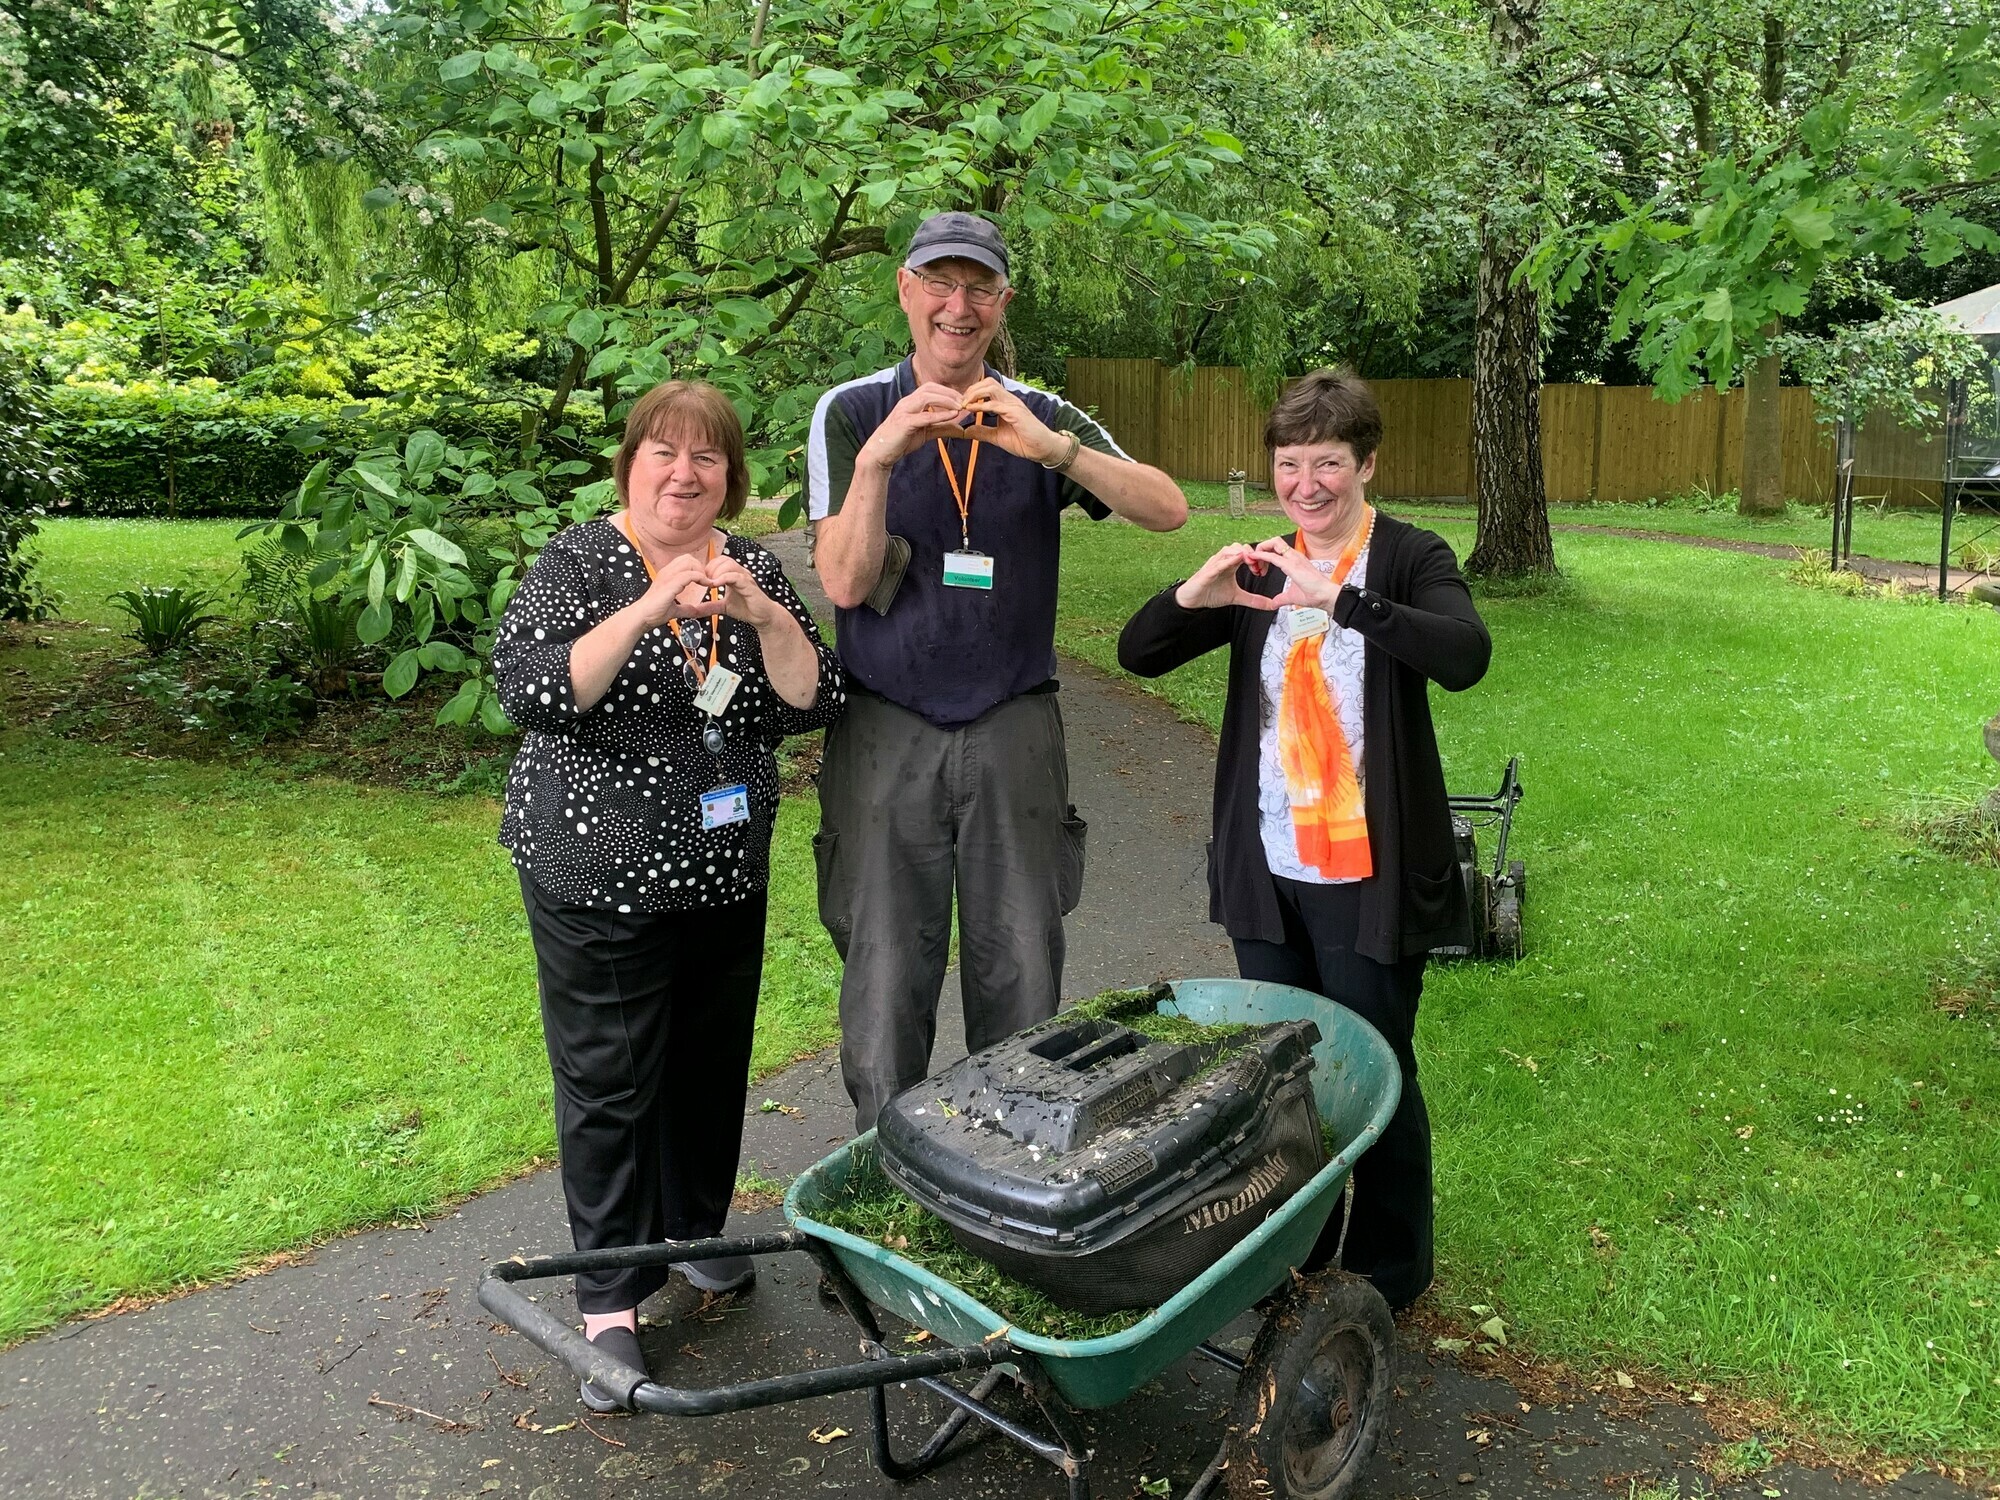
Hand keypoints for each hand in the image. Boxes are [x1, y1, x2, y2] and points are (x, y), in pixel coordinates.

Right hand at [630, 551, 719, 627]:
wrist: (642, 617)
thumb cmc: (653, 612)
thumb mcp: (675, 609)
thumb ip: (687, 608)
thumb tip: (697, 611)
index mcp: (667, 576)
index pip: (685, 562)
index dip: (697, 569)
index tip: (704, 582)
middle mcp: (667, 573)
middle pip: (688, 558)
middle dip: (700, 568)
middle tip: (706, 582)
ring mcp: (668, 576)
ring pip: (690, 562)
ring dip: (701, 572)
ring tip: (707, 584)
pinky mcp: (671, 584)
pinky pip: (690, 574)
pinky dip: (701, 578)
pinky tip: (706, 586)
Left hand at [704, 555, 782, 629]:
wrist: (763, 617)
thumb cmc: (747, 609)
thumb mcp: (723, 607)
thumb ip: (710, 606)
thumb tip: (694, 610)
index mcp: (733, 575)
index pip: (718, 562)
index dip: (708, 568)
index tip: (701, 580)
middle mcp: (740, 573)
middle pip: (722, 559)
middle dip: (710, 568)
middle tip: (704, 581)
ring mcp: (745, 578)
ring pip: (728, 564)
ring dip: (716, 572)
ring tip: (710, 584)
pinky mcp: (749, 585)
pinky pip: (735, 576)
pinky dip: (723, 578)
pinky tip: (715, 585)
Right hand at [857, 382, 979, 469]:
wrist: (880, 453)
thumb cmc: (900, 441)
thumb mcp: (925, 432)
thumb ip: (941, 427)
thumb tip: (960, 426)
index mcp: (911, 402)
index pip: (931, 388)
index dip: (948, 391)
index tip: (963, 398)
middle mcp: (907, 402)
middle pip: (930, 388)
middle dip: (949, 393)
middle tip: (965, 401)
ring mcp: (904, 411)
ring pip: (927, 397)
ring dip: (946, 400)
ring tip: (961, 407)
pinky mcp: (904, 423)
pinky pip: (925, 416)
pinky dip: (940, 414)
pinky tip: (953, 416)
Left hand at [958, 378, 1063, 464]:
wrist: (1041, 448)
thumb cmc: (1024, 441)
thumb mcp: (997, 436)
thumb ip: (982, 432)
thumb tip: (966, 430)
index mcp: (1005, 403)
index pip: (986, 387)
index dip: (971, 393)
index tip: (960, 404)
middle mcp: (1009, 399)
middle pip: (987, 382)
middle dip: (971, 390)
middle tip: (960, 403)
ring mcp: (1013, 404)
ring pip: (991, 388)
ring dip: (975, 394)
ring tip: (964, 405)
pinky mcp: (1016, 413)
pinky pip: (996, 404)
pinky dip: (982, 406)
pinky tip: (972, 410)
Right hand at [1173, 543, 1277, 611]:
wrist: (1192, 600)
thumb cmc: (1211, 593)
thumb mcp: (1236, 597)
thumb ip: (1253, 600)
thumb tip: (1270, 605)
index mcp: (1231, 564)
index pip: (1247, 553)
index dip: (1257, 558)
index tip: (1263, 570)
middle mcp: (1224, 561)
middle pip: (1240, 547)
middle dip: (1252, 554)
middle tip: (1259, 567)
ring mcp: (1214, 564)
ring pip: (1229, 550)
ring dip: (1241, 553)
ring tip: (1251, 562)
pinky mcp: (1207, 572)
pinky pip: (1218, 563)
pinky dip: (1227, 561)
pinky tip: (1236, 560)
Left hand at [1251, 535, 1342, 611]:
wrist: (1325, 596)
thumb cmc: (1315, 594)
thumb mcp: (1292, 596)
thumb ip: (1281, 598)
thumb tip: (1274, 603)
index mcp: (1295, 560)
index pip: (1278, 549)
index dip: (1266, 553)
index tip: (1258, 565)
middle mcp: (1295, 556)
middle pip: (1275, 541)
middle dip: (1261, 547)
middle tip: (1253, 561)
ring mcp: (1294, 558)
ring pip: (1274, 542)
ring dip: (1260, 549)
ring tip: (1252, 560)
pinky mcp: (1292, 565)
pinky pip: (1273, 556)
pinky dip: (1260, 556)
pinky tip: (1253, 558)